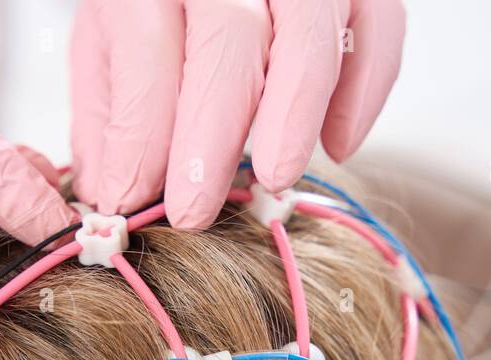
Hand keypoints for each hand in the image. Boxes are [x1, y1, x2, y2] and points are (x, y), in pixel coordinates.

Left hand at [71, 0, 405, 228]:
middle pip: (229, 35)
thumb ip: (113, 118)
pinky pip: (379, 23)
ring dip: (294, 111)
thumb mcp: (111, 46)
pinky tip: (339, 144)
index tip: (132, 199)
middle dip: (212, 132)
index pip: (148, 47)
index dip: (143, 132)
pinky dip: (366, 86)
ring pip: (309, 27)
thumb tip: (114, 200)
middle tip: (195, 210)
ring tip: (277, 177)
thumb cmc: (161, 11)